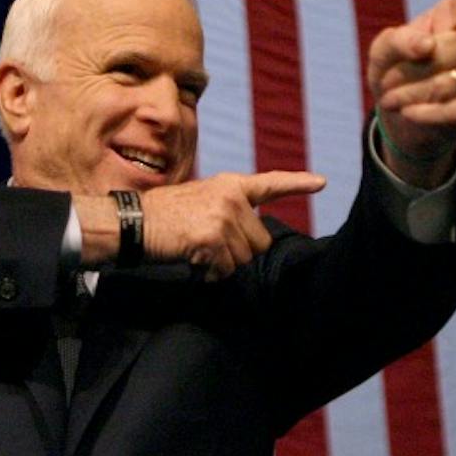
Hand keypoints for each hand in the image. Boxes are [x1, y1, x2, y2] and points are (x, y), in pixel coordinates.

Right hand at [137, 171, 324, 279]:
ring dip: (222, 263)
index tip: (322, 182)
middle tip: (209, 242)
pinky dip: (210, 272)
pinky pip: (225, 269)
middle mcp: (232, 198)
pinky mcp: (212, 238)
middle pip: (260, 242)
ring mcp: (224, 217)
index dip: (298, 184)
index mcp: (231, 185)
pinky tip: (192, 257)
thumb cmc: (165, 215)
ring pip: (244, 259)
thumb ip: (230, 210)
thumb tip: (252, 236)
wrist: (133, 221)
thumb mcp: (202, 199)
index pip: (271, 184)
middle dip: (239, 251)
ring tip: (197, 247)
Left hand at [368, 0, 455, 182]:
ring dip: (409, 95)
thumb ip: (398, 41)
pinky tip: (410, 114)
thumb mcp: (382, 52)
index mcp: (452, 16)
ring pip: (447, 83)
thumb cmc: (395, 71)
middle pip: (446, 51)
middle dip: (408, 70)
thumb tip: (428, 46)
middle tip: (387, 83)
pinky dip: (429, 113)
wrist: (403, 116)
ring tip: (391, 101)